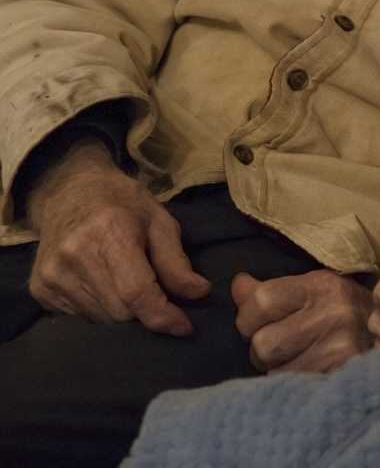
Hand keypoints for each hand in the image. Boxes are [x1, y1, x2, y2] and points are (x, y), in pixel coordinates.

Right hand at [26, 138, 209, 335]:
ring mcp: (52, 276)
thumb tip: (199, 294)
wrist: (68, 193)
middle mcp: (75, 256)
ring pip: (100, 320)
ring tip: (130, 289)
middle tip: (159, 298)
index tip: (184, 327)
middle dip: (146, 312)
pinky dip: (100, 311)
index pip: (136, 291)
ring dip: (123, 313)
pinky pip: (80, 318)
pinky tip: (105, 288)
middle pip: (120, 312)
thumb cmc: (122, 204)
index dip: (163, 315)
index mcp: (110, 233)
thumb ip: (176, 260)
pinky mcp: (40, 290)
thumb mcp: (159, 220)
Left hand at [232, 269, 373, 371]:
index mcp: (323, 285)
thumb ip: (272, 291)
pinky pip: (292, 387)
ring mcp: (340, 348)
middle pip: (263, 344)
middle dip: (264, 349)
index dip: (249, 317)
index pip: (260, 301)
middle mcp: (334, 313)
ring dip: (279, 369)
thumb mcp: (315, 292)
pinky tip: (310, 372)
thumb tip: (237, 285)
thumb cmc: (346, 313)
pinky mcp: (341, 375)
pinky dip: (294, 384)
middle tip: (286, 346)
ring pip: (274, 371)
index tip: (260, 321)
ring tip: (301, 359)